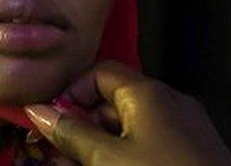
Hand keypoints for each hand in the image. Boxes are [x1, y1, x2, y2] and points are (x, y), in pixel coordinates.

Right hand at [24, 61, 230, 165]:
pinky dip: (123, 156)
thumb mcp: (107, 159)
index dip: (70, 94)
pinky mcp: (188, 154)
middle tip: (57, 152)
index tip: (50, 120)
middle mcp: (169, 104)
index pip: (98, 72)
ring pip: (128, 127)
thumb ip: (71, 134)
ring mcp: (182, 130)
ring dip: (98, 145)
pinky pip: (147, 144)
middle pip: (111, 102)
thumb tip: (42, 113)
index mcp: (148, 93)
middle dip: (80, 126)